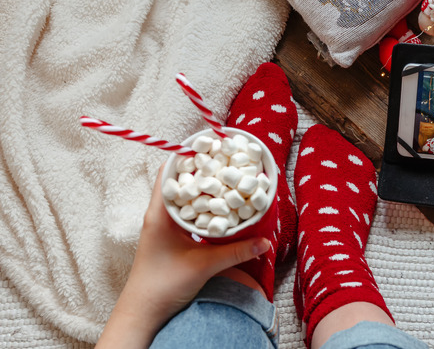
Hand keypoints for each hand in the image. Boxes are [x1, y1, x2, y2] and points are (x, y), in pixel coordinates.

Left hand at [97, 165, 269, 348]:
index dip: (189, 156)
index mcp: (160, 213)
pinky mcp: (171, 239)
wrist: (143, 312)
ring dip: (204, 189)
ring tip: (227, 179)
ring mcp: (164, 227)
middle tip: (226, 159)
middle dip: (203, 170)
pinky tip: (221, 208)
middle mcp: (160, 215)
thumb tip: (265, 241)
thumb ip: (235, 251)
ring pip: (186, 198)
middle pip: (181, 182)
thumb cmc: (162, 285)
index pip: (170, 172)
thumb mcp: (204, 266)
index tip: (211, 145)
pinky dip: (204, 207)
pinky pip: (189, 214)